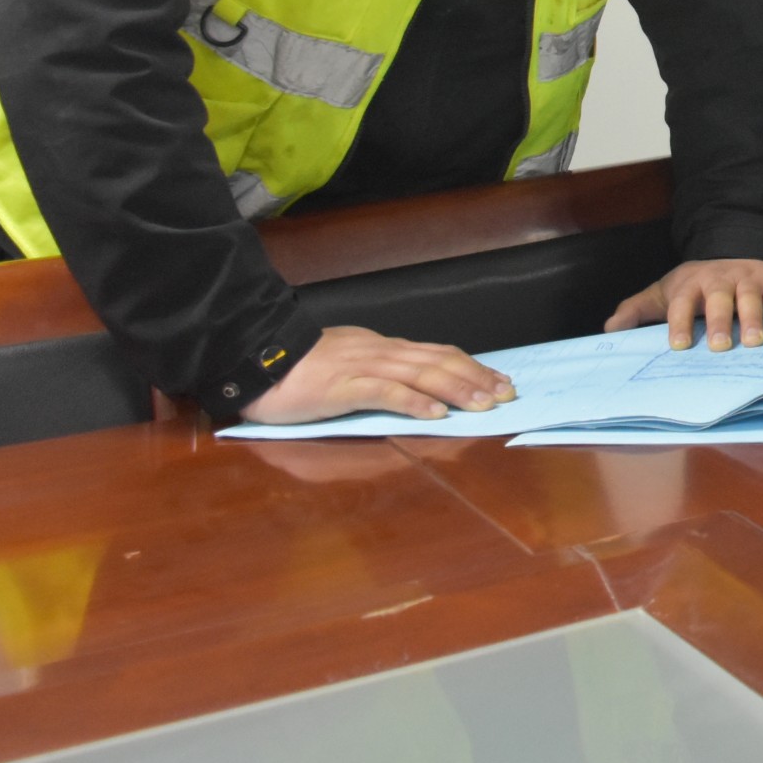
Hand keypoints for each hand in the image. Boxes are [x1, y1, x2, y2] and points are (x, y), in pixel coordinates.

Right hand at [242, 324, 513, 423]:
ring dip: (456, 390)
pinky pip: (385, 392)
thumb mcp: (350, 361)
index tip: (499, 381)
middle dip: (476, 378)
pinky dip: (415, 402)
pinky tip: (435, 414)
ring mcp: (363, 367)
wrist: (257, 358)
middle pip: (439, 362)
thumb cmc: (301, 367)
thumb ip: (380, 370)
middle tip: (505, 394)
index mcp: (384, 348)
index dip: (472, 366)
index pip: (439, 353)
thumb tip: (413, 384)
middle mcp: (381, 352)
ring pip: (421, 375)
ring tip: (483, 404)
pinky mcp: (343, 387)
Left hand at [605, 257, 762, 350]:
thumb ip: (636, 311)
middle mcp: (720, 280)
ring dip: (753, 319)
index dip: (680, 323)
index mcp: (691, 285)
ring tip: (754, 342)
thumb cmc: (697, 285)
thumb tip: (609, 331)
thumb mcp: (664, 293)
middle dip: (720, 322)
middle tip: (719, 346)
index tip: (678, 345)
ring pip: (751, 298)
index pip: (683, 303)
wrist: (737, 250)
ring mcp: (748, 280)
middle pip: (719, 299)